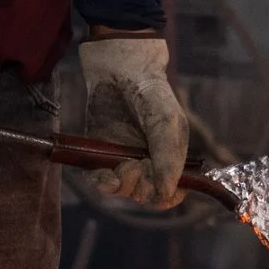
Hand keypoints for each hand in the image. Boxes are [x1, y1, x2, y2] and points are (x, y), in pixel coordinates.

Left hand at [79, 34, 186, 207]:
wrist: (120, 71)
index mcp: (169, 159)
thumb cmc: (151, 94)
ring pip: (123, 191)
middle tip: (138, 164)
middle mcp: (146, 164)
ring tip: (124, 164)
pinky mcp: (99, 155)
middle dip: (143, 186)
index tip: (162, 190)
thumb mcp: (167, 124)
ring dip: (124, 184)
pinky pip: (99, 182)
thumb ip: (168, 159)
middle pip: (145, 195)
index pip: (170, 194)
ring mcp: (122, 161)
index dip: (166, 197)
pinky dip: (103, 184)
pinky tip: (106, 178)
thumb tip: (166, 193)